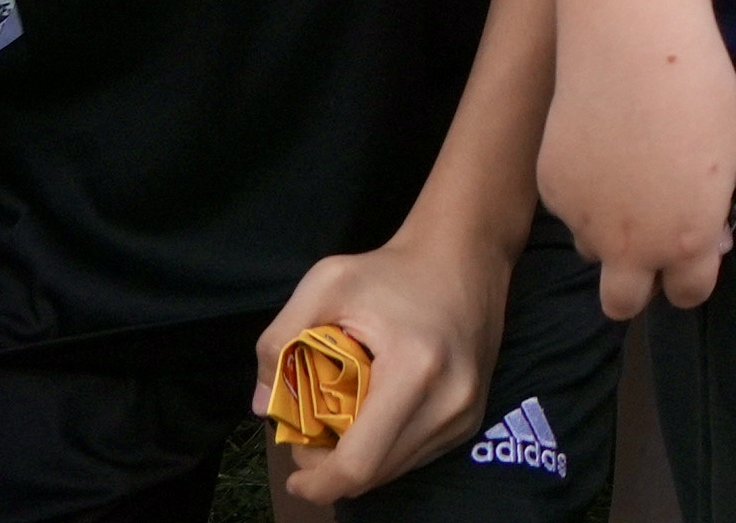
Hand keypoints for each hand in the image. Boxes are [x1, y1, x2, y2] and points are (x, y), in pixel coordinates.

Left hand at [254, 218, 514, 501]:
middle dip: (332, 473)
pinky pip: (416, 456)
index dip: (318, 482)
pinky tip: (372, 422)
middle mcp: (450, 400)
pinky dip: (386, 452)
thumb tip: (263, 404)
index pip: (359, 463)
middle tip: (310, 443)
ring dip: (360, 464)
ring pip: (396, 472)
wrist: (466, 253)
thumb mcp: (325, 283)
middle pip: (374, 476)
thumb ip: (279, 338)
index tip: (293, 475)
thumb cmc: (393, 268)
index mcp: (415, 370)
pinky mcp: (472, 416)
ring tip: (339, 430)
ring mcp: (466, 412)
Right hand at [538, 1, 735, 318]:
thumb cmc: (699, 90)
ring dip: (607, 232)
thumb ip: (712, 208)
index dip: (691, 278)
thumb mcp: (729, 155)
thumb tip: (708, 237)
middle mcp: (631, 245)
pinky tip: (598, 145)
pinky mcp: (552, 190)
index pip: (689, 294)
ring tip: (625, 176)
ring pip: (592, 249)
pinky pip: (570, 207)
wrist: (633, 49)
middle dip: (635, 287)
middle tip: (647, 247)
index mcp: (684, 240)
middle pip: (622, 305)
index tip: (692, 257)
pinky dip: (583, 191)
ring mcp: (584, 221)